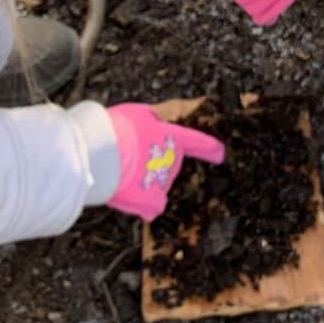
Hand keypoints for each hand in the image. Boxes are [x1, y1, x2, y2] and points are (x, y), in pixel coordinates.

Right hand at [105, 103, 225, 220]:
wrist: (103, 150)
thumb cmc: (113, 129)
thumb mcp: (134, 115)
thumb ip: (148, 124)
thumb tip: (153, 132)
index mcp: (169, 135)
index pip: (194, 142)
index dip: (207, 148)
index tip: (220, 153)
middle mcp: (172, 159)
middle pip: (165, 165)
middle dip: (150, 164)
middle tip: (124, 156)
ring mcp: (164, 181)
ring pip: (153, 184)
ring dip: (138, 181)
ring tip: (116, 170)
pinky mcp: (153, 200)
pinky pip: (151, 207)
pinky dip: (141, 205)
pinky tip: (129, 197)